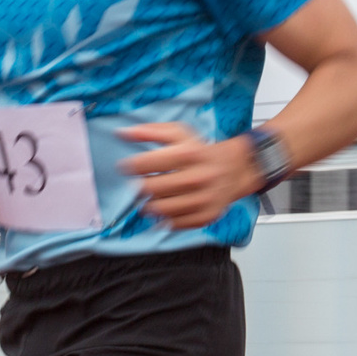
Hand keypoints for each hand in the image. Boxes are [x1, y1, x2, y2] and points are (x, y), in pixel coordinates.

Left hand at [118, 123, 258, 228]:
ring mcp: (202, 199)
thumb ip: (151, 131)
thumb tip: (122, 133)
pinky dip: (164, 220)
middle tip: (139, 184)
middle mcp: (197, 177)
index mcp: (189, 154)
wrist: (234, 169)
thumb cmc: (200, 151)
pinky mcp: (206, 216)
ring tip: (149, 199)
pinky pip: (175, 224)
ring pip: (161, 209)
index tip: (126, 167)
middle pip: (151, 188)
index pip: (146, 163)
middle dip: (139, 187)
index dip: (130, 166)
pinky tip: (163, 210)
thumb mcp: (179, 134)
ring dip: (148, 205)